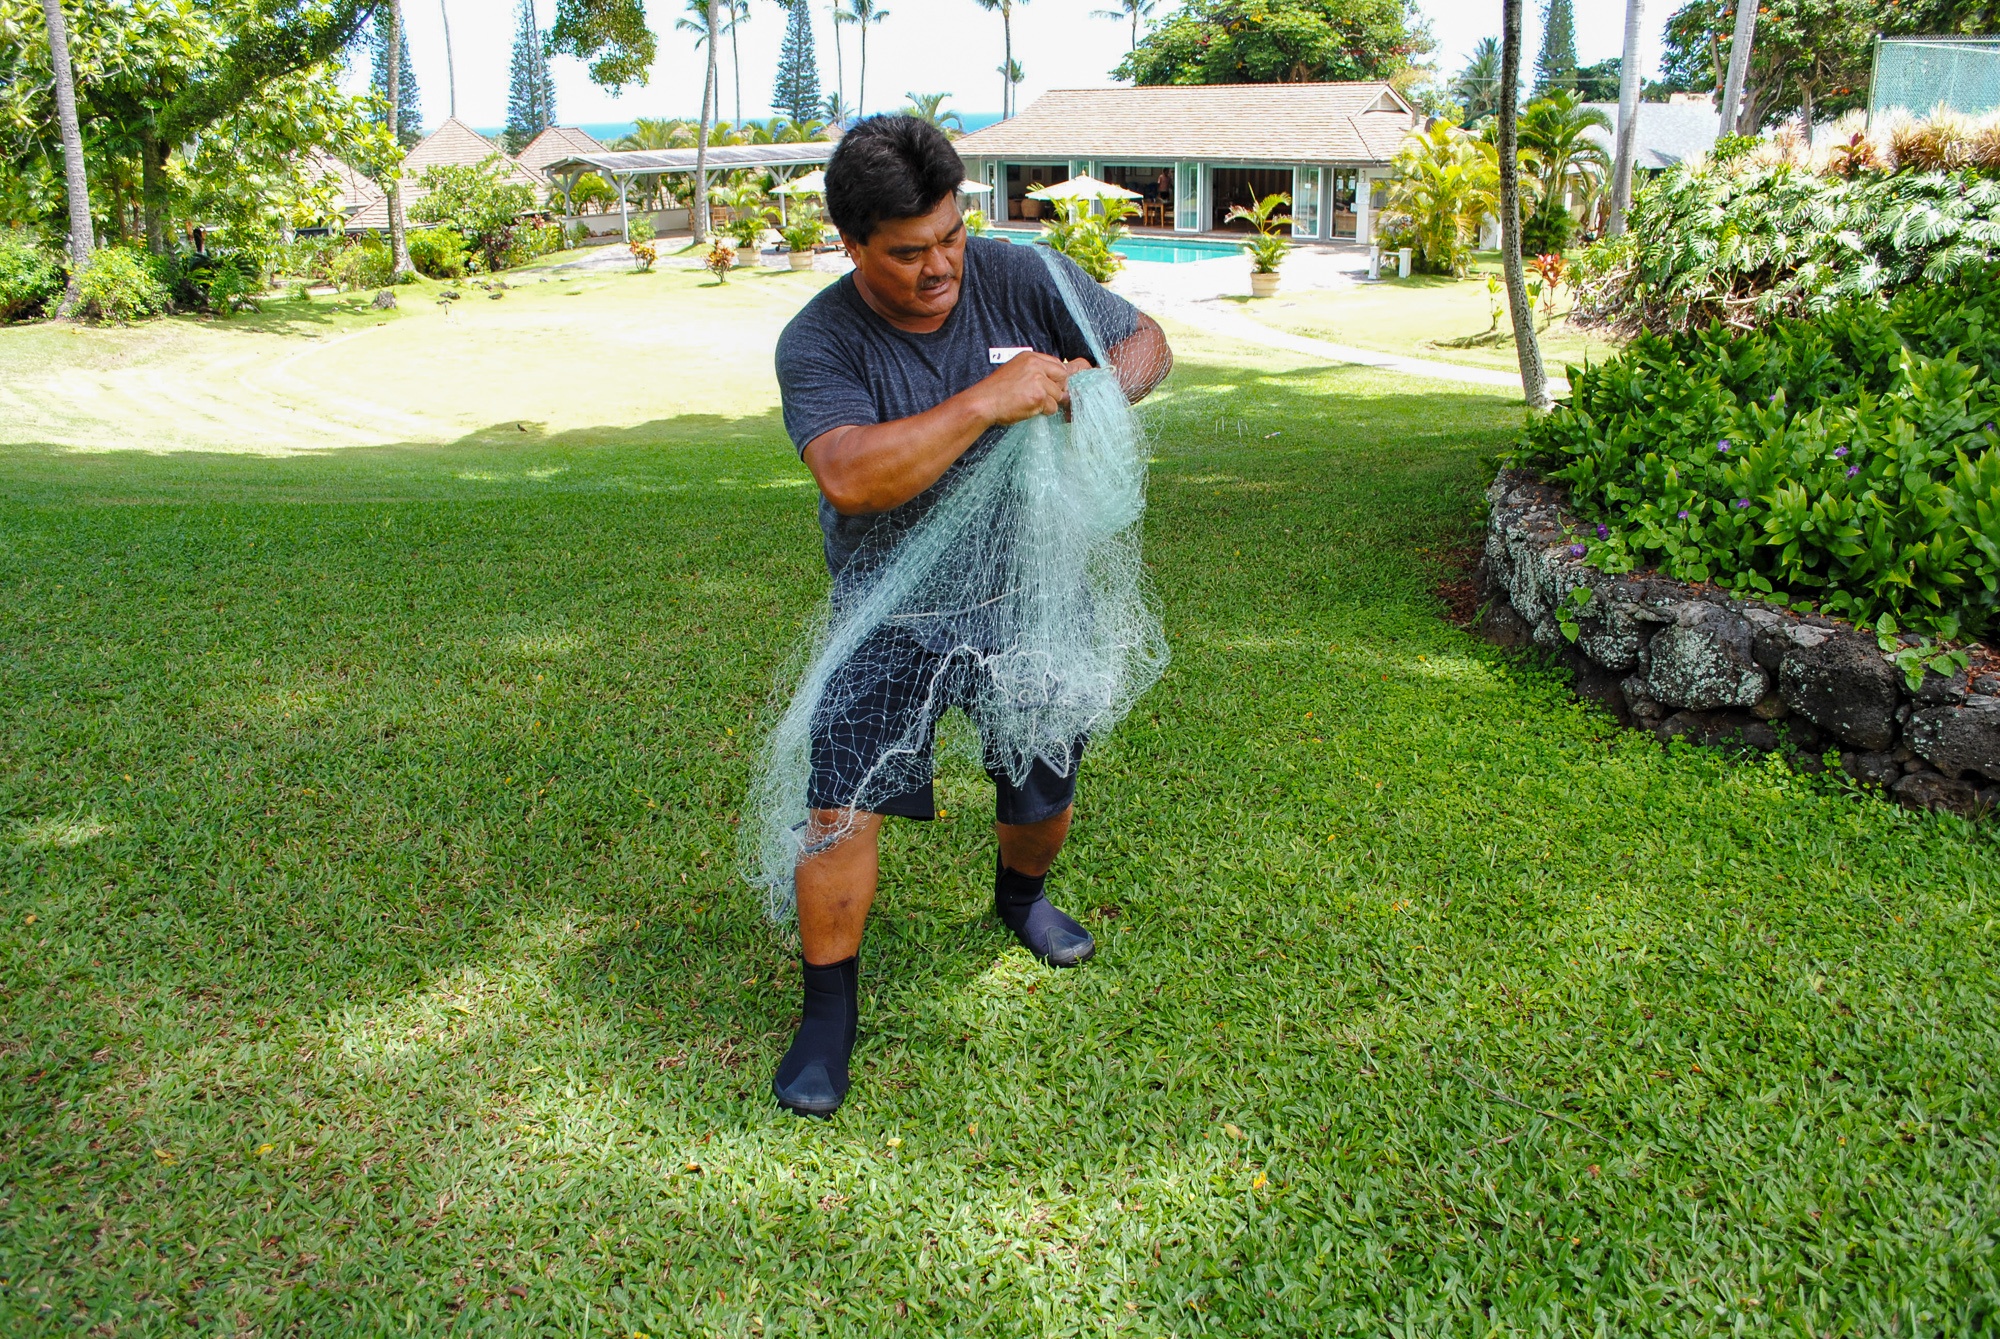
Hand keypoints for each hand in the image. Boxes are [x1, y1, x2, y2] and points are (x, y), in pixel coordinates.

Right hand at [973, 353, 1093, 426]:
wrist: (983, 402)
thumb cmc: (996, 390)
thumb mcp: (1016, 371)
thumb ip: (1035, 371)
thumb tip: (1055, 381)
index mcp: (1030, 357)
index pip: (1057, 363)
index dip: (1060, 374)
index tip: (1063, 377)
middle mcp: (1036, 366)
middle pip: (1063, 377)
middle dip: (1058, 389)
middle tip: (1044, 396)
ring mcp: (1038, 381)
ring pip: (1059, 395)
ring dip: (1048, 403)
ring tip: (1030, 403)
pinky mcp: (1039, 397)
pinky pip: (1052, 407)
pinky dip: (1043, 412)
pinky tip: (1029, 408)